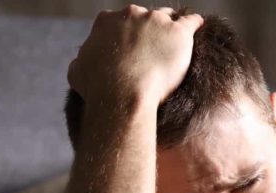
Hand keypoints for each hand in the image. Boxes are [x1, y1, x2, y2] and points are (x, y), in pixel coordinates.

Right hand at [67, 6, 203, 108]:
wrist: (122, 94)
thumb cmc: (98, 87)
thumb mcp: (77, 72)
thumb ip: (82, 60)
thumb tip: (82, 62)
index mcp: (106, 20)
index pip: (119, 21)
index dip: (125, 34)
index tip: (130, 47)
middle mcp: (131, 14)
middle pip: (144, 17)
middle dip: (147, 30)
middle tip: (153, 49)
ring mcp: (157, 21)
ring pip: (167, 17)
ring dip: (169, 28)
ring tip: (175, 42)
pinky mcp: (178, 33)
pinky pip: (191, 21)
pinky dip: (194, 23)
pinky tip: (198, 26)